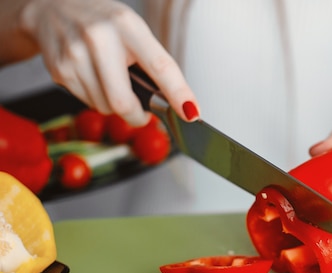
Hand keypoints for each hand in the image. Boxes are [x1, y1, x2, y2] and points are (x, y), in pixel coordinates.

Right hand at [18, 0, 198, 125]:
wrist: (52, 7)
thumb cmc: (103, 22)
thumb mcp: (133, 30)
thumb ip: (153, 62)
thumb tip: (177, 102)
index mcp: (127, 26)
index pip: (160, 66)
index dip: (178, 93)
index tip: (191, 113)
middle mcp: (99, 38)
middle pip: (123, 102)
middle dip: (138, 116)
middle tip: (143, 114)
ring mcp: (75, 55)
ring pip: (106, 108)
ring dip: (115, 106)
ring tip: (111, 81)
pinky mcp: (59, 70)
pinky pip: (88, 104)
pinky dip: (97, 99)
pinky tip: (93, 78)